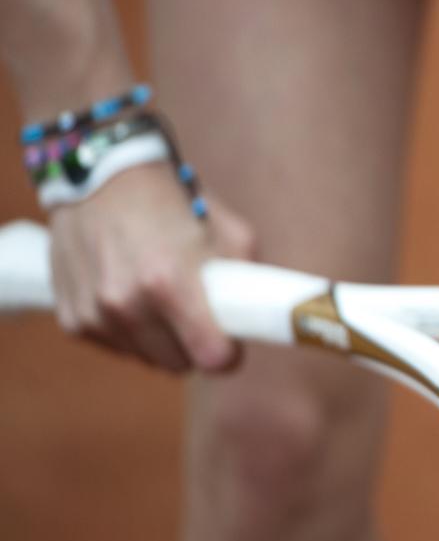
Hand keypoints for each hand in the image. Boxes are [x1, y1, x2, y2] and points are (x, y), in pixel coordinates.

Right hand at [48, 163, 254, 371]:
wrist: (102, 176)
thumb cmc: (174, 200)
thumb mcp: (229, 230)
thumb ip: (248, 277)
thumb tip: (263, 315)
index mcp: (169, 283)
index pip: (211, 357)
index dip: (229, 355)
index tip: (232, 343)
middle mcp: (126, 305)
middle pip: (180, 365)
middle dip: (195, 345)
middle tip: (199, 314)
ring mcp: (96, 315)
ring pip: (148, 359)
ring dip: (162, 340)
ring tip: (164, 299)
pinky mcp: (73, 319)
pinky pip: (117, 348)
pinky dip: (131, 332)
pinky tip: (133, 296)